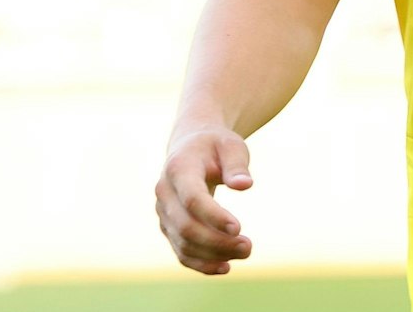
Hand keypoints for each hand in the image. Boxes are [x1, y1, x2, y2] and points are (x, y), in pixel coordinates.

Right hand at [155, 127, 254, 274]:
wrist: (191, 147)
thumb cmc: (215, 146)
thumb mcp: (231, 146)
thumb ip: (237, 164)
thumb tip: (245, 185)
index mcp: (179, 169)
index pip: (192, 199)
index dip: (214, 216)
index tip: (239, 228)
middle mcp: (165, 193)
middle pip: (186, 226)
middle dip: (217, 241)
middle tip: (248, 246)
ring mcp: (164, 212)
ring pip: (183, 243)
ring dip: (213, 254)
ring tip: (245, 252)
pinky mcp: (169, 227)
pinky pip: (181, 251)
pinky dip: (201, 263)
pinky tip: (225, 267)